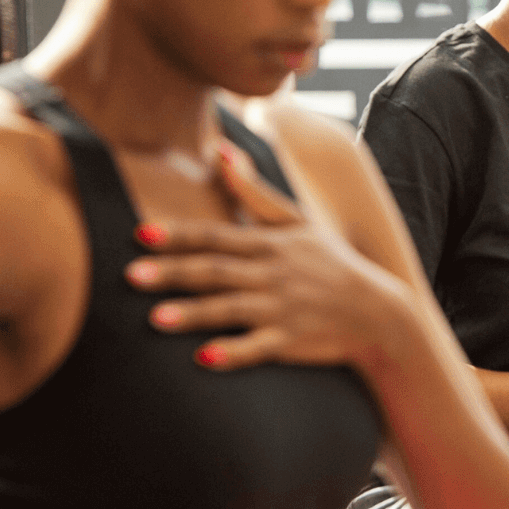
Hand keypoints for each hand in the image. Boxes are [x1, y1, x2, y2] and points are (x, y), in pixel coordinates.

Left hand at [127, 143, 411, 370]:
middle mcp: (273, 274)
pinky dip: (233, 353)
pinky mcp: (292, 341)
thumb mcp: (296, 221)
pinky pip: (259, 348)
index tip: (141, 234)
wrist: (377, 310)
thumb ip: (254, 191)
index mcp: (270, 244)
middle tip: (131, 275)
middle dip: (173, 273)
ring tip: (155, 319)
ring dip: (194, 314)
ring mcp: (282, 308)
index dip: (179, 235)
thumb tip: (220, 150)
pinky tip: (204, 358)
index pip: (216, 237)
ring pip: (231, 309)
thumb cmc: (331, 262)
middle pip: (215, 271)